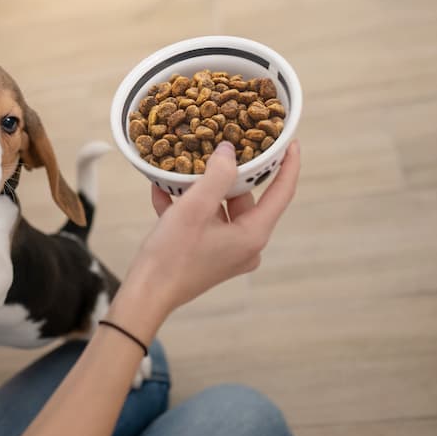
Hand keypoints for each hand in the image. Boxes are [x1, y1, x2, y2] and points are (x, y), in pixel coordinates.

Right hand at [130, 139, 300, 317]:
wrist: (146, 293)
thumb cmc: (172, 254)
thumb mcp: (194, 208)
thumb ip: (216, 176)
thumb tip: (229, 151)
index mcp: (252, 235)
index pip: (281, 193)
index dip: (288, 165)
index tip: (290, 142)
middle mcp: (246, 245)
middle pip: (247, 199)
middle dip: (231, 173)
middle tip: (224, 145)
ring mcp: (227, 252)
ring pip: (222, 209)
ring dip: (202, 188)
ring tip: (185, 165)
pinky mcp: (208, 255)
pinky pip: (204, 222)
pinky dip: (187, 206)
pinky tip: (163, 190)